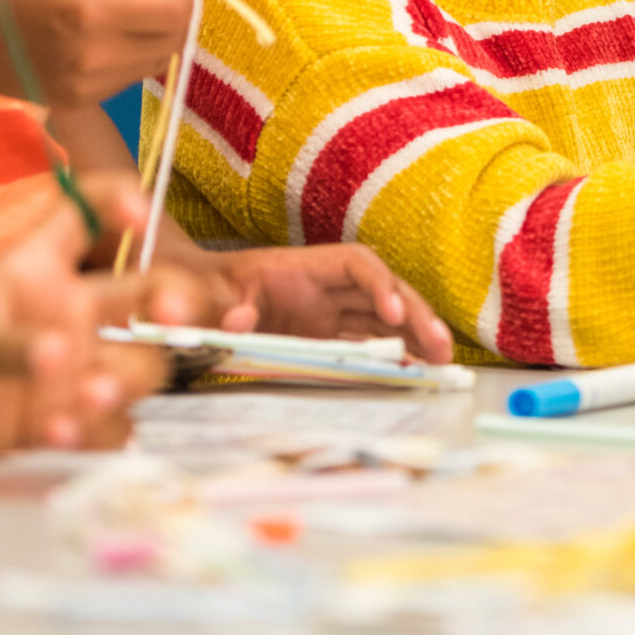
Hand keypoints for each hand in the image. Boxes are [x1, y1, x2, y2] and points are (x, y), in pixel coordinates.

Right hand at [0, 0, 195, 108]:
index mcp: (93, 12)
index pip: (179, 10)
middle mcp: (96, 57)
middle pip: (174, 38)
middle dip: (166, 12)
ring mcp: (87, 87)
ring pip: (155, 60)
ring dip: (147, 35)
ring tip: (104, 13)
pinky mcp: (78, 103)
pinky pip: (128, 78)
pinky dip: (124, 55)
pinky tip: (90, 38)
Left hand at [0, 175, 205, 475]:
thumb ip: (4, 345)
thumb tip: (61, 354)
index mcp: (34, 269)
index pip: (85, 212)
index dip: (118, 201)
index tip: (139, 215)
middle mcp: (64, 313)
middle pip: (146, 292)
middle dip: (173, 298)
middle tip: (172, 316)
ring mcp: (66, 369)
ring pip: (137, 364)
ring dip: (128, 378)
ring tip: (91, 396)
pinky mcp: (55, 418)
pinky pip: (105, 426)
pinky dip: (96, 431)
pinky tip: (59, 433)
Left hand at [215, 245, 454, 361]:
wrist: (192, 298)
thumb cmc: (202, 289)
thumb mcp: (205, 295)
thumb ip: (221, 307)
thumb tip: (238, 320)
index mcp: (302, 268)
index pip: (357, 265)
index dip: (380, 286)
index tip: (394, 312)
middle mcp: (324, 287)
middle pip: (385, 292)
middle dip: (416, 315)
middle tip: (439, 346)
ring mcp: (327, 312)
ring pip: (385, 319)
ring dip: (416, 336)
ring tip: (442, 361)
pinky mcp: (325, 335)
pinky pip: (368, 341)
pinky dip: (393, 353)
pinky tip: (414, 369)